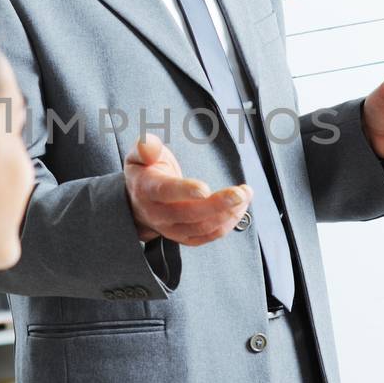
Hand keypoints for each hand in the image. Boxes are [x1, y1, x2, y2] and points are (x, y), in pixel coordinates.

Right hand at [124, 132, 249, 246]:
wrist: (138, 203)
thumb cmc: (145, 173)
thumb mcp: (138, 155)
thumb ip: (145, 147)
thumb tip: (148, 144)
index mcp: (148, 189)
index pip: (166, 192)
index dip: (186, 190)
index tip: (206, 188)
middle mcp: (158, 214)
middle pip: (190, 214)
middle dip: (219, 204)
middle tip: (241, 193)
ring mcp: (171, 229)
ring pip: (203, 227)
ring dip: (228, 214)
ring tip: (245, 195)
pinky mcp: (184, 237)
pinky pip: (208, 236)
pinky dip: (227, 225)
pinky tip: (239, 209)